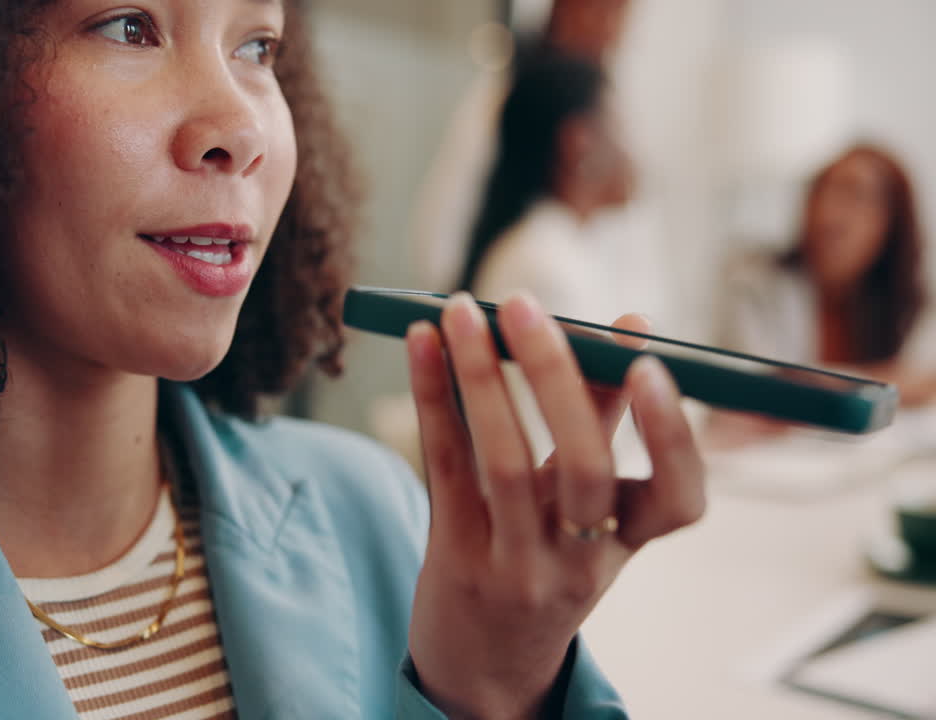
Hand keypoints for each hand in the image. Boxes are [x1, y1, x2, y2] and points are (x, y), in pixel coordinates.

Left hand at [404, 293, 704, 719]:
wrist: (483, 663)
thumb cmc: (543, 561)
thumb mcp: (587, 511)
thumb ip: (602, 421)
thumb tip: (626, 323)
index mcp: (627, 543)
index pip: (680, 500)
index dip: (673, 435)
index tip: (652, 365)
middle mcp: (579, 560)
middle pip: (586, 469)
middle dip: (557, 377)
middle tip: (525, 305)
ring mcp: (515, 562)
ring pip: (505, 463)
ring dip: (481, 375)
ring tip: (462, 309)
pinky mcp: (454, 553)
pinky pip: (445, 465)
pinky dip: (435, 397)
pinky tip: (423, 343)